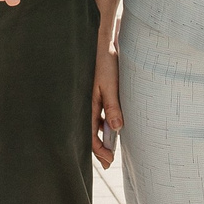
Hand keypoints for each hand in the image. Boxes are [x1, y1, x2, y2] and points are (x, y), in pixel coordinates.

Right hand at [90, 31, 122, 169]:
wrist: (101, 41)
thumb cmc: (105, 62)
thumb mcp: (110, 85)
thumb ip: (113, 106)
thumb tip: (117, 128)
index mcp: (87, 104)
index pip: (90, 134)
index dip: (99, 150)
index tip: (109, 161)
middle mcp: (86, 103)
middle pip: (91, 132)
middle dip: (99, 147)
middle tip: (109, 161)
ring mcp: (91, 98)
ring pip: (94, 123)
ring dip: (103, 135)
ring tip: (112, 146)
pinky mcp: (96, 92)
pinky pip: (98, 112)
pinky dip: (104, 122)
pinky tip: (112, 125)